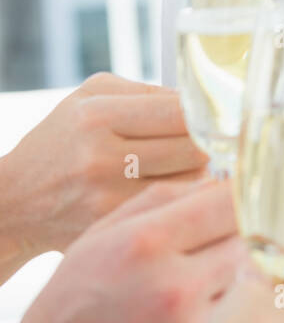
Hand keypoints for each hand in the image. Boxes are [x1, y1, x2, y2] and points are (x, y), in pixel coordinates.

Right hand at [0, 73, 208, 276]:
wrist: (14, 203)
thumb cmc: (61, 141)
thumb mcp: (90, 98)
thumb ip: (147, 93)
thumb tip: (203, 104)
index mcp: (97, 116)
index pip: (180, 110)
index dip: (211, 113)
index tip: (223, 116)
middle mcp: (102, 158)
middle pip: (193, 149)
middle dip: (210, 145)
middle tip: (214, 144)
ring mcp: (108, 199)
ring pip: (190, 183)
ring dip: (201, 175)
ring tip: (191, 168)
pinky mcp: (115, 230)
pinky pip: (171, 210)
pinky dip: (182, 201)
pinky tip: (176, 194)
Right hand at [0, 176, 243, 322]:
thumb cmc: (74, 302)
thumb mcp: (102, 234)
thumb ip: (164, 200)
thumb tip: (220, 182)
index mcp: (147, 243)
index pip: (229, 203)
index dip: (242, 200)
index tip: (244, 204)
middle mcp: (174, 288)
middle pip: (252, 244)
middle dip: (249, 239)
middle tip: (232, 245)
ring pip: (253, 289)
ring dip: (243, 281)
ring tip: (213, 286)